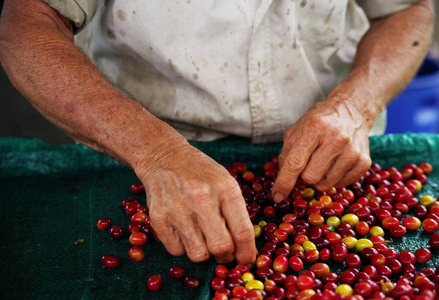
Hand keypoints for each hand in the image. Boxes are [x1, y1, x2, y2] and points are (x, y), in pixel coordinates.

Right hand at [135, 140, 256, 265]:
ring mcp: (178, 209)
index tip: (247, 260)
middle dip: (226, 256)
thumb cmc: (200, 172)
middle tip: (224, 253)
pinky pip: (177, 251)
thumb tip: (245, 247)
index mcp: (225, 189)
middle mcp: (202, 199)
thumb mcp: (225, 182)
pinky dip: (183, 247)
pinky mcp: (159, 218)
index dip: (247, 252)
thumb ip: (236, 212)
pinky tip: (184, 230)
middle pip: (221, 247)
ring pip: (198, 254)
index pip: (242, 232)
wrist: (164, 157)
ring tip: (202, 238)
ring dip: (204, 252)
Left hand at [272, 96, 371, 201]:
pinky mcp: (364, 162)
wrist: (351, 111)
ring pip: (325, 184)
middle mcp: (336, 139)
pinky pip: (340, 185)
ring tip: (323, 160)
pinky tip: (335, 163)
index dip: (284, 182)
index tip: (277, 196)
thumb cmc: (319, 122)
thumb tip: (282, 179)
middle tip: (308, 161)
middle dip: (304, 174)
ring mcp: (352, 151)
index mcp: (315, 128)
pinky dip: (333, 179)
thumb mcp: (297, 130)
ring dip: (318, 178)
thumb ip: (287, 153)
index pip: (295, 162)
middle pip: (310, 177)